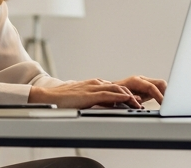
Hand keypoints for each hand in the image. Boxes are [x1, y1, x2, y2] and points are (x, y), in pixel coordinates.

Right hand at [28, 79, 142, 108]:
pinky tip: (128, 101)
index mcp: (93, 84)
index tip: (136, 100)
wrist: (49, 97)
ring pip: (117, 90)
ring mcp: (93, 87)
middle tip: (141, 103)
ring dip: (130, 97)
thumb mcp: (83, 99)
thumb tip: (106, 107)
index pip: (115, 87)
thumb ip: (95, 101)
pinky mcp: (90, 94)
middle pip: (119, 87)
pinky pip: (109, 95)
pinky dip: (120, 98)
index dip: (127, 94)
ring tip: (138, 105)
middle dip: (132, 95)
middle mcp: (95, 83)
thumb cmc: (63, 100)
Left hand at [112, 75, 165, 105]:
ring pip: (162, 86)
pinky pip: (159, 90)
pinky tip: (165, 104)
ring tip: (169, 105)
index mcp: (135, 81)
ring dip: (166, 95)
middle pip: (160, 83)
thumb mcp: (120, 98)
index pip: (151, 87)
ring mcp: (145, 83)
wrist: (109, 90)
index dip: (159, 96)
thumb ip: (130, 99)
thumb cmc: (113, 94)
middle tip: (170, 105)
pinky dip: (163, 96)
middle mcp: (142, 80)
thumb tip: (139, 100)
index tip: (165, 104)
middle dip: (167, 94)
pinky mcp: (147, 88)